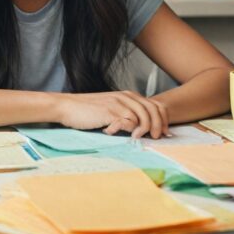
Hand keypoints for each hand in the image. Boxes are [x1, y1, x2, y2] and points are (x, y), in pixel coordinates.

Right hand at [54, 91, 169, 138]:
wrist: (67, 106)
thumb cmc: (88, 112)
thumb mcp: (111, 110)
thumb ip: (126, 116)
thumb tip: (141, 131)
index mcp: (128, 96)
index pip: (155, 104)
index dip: (163, 119)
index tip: (165, 132)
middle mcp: (125, 97)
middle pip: (152, 109)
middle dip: (158, 125)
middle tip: (157, 138)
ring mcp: (118, 103)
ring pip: (142, 116)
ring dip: (145, 129)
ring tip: (139, 137)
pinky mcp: (110, 111)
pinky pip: (128, 120)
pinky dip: (129, 129)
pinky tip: (124, 134)